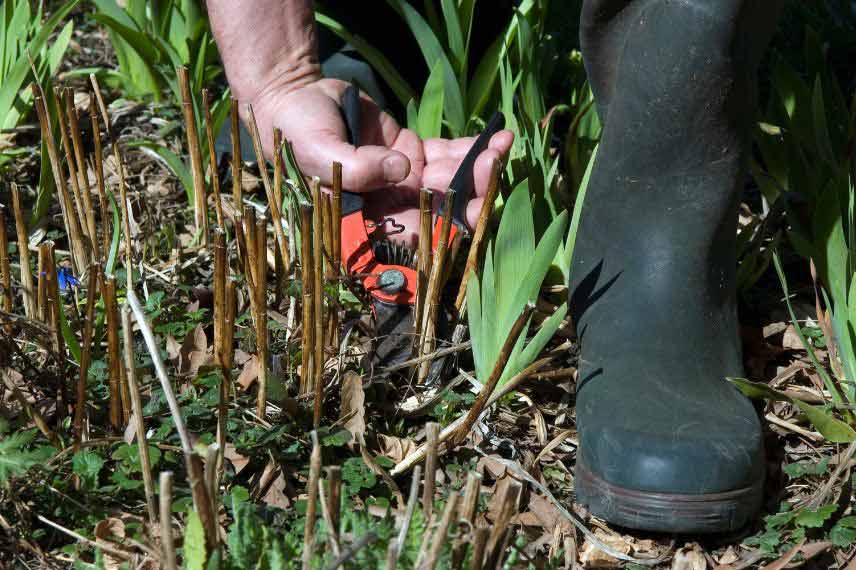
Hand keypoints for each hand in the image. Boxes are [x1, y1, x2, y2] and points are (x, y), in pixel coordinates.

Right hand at [249, 78, 513, 245]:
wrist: (295, 98)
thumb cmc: (297, 131)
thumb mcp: (318, 150)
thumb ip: (356, 166)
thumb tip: (402, 169)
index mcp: (367, 222)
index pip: (414, 236)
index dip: (446, 227)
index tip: (471, 207)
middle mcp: (391, 209)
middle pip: (442, 212)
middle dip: (472, 193)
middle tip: (493, 166)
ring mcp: (405, 182)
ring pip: (453, 184)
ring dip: (480, 168)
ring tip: (502, 145)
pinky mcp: (413, 154)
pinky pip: (450, 156)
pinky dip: (473, 148)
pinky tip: (497, 137)